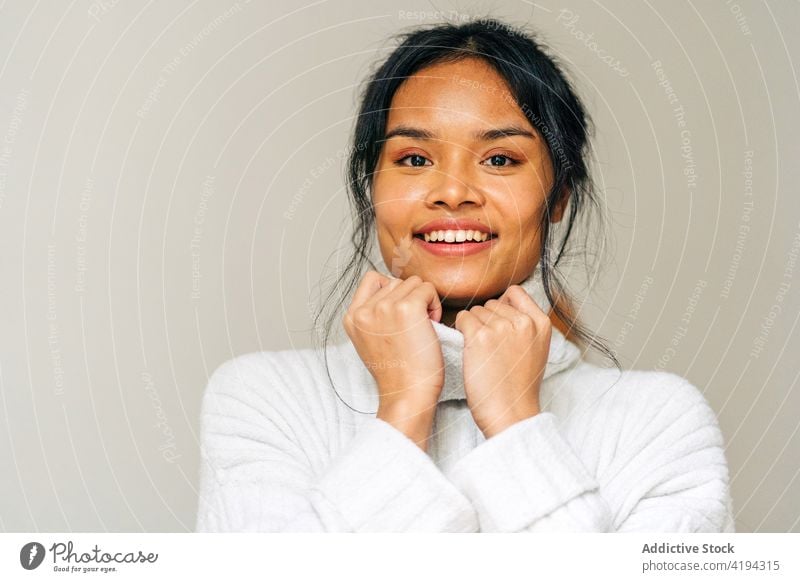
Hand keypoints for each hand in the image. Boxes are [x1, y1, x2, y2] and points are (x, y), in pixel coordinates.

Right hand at [342, 271, 443, 449]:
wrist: (407, 394)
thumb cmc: (398, 372)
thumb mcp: (371, 341)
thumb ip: (373, 316)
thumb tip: (391, 292)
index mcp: (352, 317)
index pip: (372, 280)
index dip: (392, 291)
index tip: (400, 315)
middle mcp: (364, 310)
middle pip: (396, 281)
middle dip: (409, 298)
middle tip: (414, 326)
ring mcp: (384, 308)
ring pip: (413, 282)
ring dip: (423, 300)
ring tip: (422, 326)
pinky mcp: (407, 308)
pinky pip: (427, 288)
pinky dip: (434, 304)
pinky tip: (431, 324)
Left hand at [454, 284, 550, 438]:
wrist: (510, 414)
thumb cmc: (517, 387)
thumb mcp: (535, 350)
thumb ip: (524, 326)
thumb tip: (502, 305)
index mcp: (541, 324)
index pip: (515, 293)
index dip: (502, 306)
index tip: (498, 324)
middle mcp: (523, 322)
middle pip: (492, 303)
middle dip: (486, 321)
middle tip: (490, 348)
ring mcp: (502, 328)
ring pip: (476, 311)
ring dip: (473, 328)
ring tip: (483, 354)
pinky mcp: (480, 337)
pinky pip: (462, 319)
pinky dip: (460, 332)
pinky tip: (469, 350)